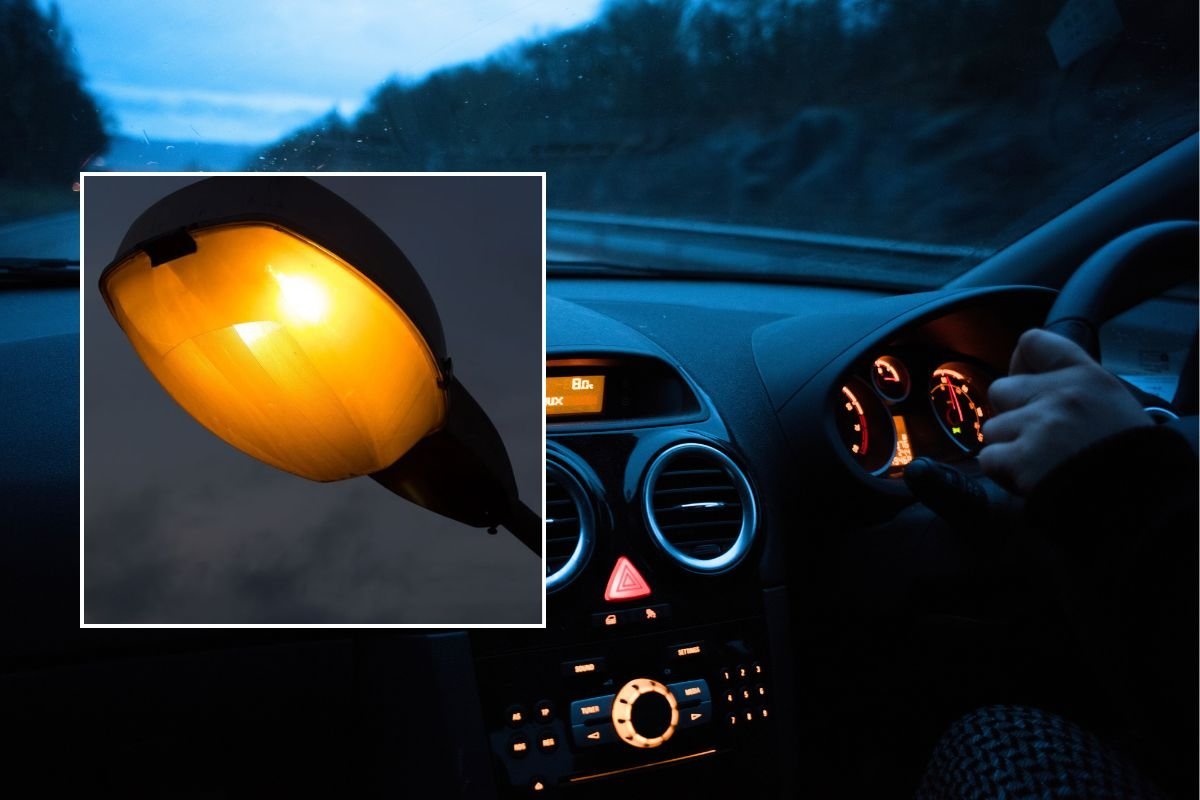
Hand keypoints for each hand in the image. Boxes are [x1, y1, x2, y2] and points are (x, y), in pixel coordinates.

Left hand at [978, 329, 1151, 494]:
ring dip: (1007, 448)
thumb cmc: (1132, 460)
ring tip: (1039, 464)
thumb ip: (1075, 391)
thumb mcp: (1114, 405)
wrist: (1142, 502)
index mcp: (1087, 376)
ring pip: (992, 428)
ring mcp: (1040, 425)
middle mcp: (1061, 394)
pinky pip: (989, 459)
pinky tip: (1029, 480)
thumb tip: (1034, 388)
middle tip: (1036, 438)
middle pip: (1000, 390)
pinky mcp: (1023, 458)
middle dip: (1011, 415)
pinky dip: (1002, 473)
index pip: (1033, 342)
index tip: (1026, 386)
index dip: (1020, 365)